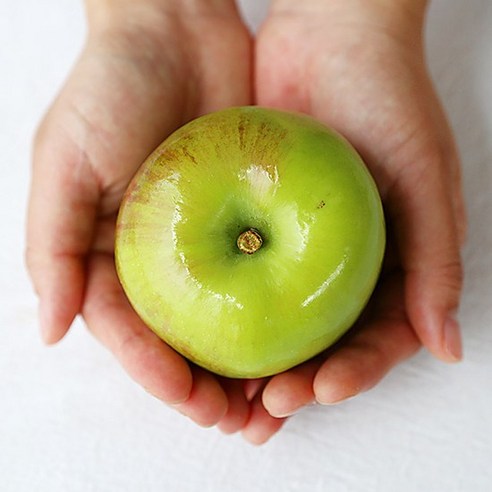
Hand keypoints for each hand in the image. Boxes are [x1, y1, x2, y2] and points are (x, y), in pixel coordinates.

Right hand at [26, 0, 283, 440]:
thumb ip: (49, 246)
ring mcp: (207, 239)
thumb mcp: (63, 162)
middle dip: (208, 385)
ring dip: (247, 364)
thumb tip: (50, 328)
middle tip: (241, 419)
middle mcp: (160, 256)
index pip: (132, 332)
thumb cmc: (111, 88)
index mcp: (109, 255)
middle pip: (184, 338)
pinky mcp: (248, 215)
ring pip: (228, 318)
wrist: (176, 30)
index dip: (158, 373)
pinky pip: (265, 273)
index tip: (192, 402)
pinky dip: (278, 311)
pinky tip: (297, 340)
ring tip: (273, 400)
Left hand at [253, 0, 464, 428]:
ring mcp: (297, 245)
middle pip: (322, 342)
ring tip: (232, 396)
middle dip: (297, 381)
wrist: (332, 37)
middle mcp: (342, 263)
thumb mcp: (425, 178)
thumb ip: (436, 263)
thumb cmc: (389, 98)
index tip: (316, 391)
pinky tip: (206, 338)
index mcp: (389, 263)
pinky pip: (239, 274)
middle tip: (264, 408)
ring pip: (278, 320)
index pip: (375, 338)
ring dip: (258, 362)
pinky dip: (226, 310)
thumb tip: (446, 345)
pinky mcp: (257, 221)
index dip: (352, 373)